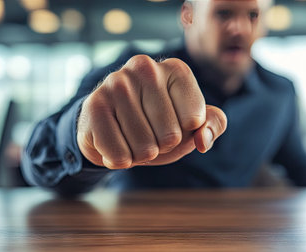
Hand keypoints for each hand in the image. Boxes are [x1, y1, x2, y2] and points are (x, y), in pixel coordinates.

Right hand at [77, 55, 226, 168]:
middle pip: (170, 136)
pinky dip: (120, 160)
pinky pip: (119, 155)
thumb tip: (203, 140)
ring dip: (140, 155)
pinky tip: (115, 143)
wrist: (111, 125)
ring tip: (131, 138)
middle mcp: (145, 67)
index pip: (195, 120)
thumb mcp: (190, 124)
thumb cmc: (157, 123)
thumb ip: (212, 125)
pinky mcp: (93, 105)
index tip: (172, 123)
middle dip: (162, 146)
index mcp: (176, 69)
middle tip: (149, 133)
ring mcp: (116, 83)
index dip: (185, 133)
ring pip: (145, 148)